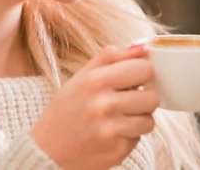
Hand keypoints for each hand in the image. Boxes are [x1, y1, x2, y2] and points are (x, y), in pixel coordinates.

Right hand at [30, 45, 158, 169]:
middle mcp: (104, 104)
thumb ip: (112, 57)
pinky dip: (129, 136)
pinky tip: (111, 134)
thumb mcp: (82, 76)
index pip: (144, 69)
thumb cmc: (67, 109)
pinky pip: (139, 139)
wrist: (47, 151)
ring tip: (119, 118)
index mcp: (96, 80)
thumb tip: (143, 47)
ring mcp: (111, 130)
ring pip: (150, 120)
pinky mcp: (117, 151)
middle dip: (143, 98)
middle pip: (152, 97)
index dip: (141, 73)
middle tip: (127, 100)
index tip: (134, 78)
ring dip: (138, 119)